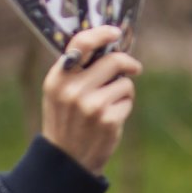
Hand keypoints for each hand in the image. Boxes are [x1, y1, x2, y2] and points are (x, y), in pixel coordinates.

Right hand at [41, 26, 141, 174]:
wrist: (65, 160)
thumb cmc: (67, 119)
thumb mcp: (60, 92)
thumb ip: (78, 69)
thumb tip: (110, 44)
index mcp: (58, 78)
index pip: (81, 43)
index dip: (102, 33)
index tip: (115, 32)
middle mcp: (72, 90)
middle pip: (114, 60)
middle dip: (128, 64)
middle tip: (134, 68)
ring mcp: (91, 106)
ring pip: (125, 82)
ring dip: (124, 91)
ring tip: (108, 105)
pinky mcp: (108, 120)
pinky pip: (128, 101)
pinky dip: (124, 107)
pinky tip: (110, 119)